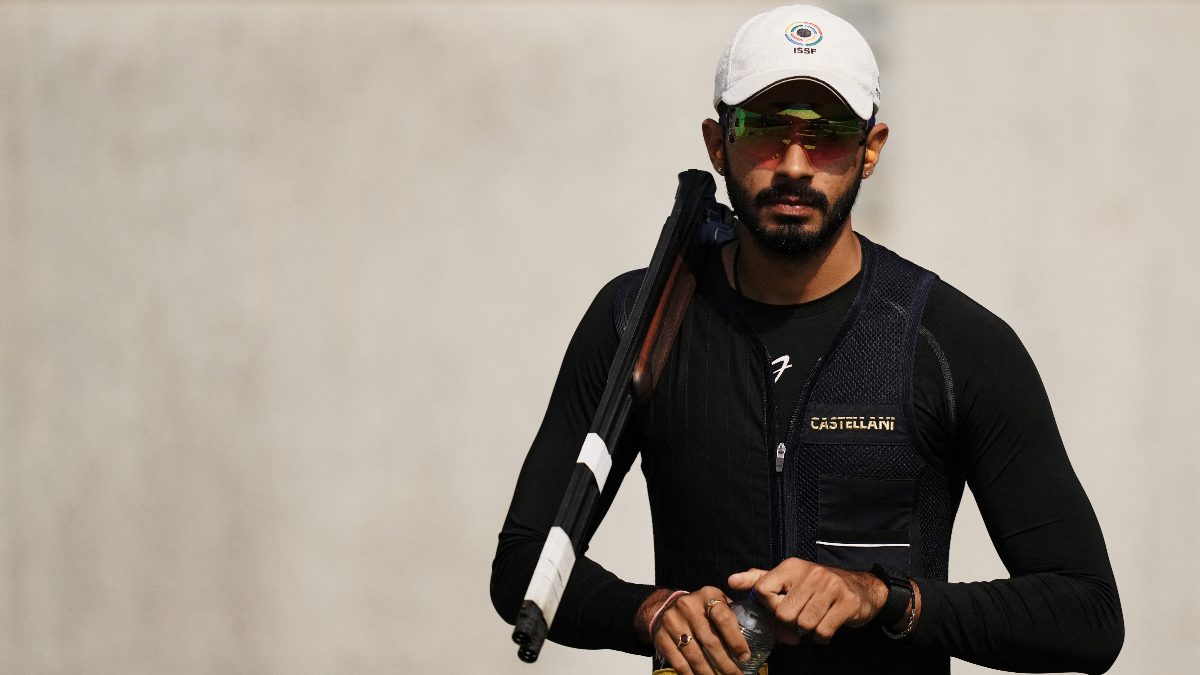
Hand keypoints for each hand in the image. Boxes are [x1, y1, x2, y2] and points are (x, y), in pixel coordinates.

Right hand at [636, 586, 750, 674]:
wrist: (664, 606)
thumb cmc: (699, 607)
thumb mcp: (715, 600)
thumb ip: (731, 613)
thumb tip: (756, 636)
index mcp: (707, 595)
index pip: (724, 617)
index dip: (736, 640)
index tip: (745, 657)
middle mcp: (688, 606)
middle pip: (710, 641)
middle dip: (726, 664)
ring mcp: (673, 622)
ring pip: (695, 655)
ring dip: (710, 673)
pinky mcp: (661, 637)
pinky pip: (679, 662)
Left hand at [729, 558, 886, 644]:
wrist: (862, 587)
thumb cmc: (818, 586)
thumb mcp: (788, 577)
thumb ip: (759, 579)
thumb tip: (731, 581)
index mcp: (791, 566)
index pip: (763, 591)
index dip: (770, 606)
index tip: (781, 606)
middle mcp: (811, 573)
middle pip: (784, 614)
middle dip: (791, 622)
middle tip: (801, 616)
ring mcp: (831, 587)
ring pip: (804, 624)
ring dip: (808, 630)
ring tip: (815, 619)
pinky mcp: (847, 602)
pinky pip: (823, 631)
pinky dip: (822, 637)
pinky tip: (826, 627)